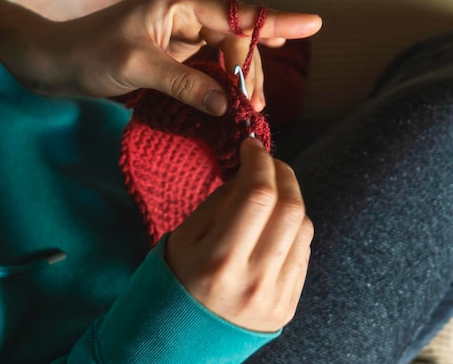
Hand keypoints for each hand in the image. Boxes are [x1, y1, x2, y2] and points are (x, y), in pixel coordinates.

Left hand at [0, 0, 321, 114]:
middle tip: (256, 106)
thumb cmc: (88, 53)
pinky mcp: (170, 53)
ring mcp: (177, 33)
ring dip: (239, 76)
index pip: (236, 14)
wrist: (55, 62)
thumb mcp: (137, 66)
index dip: (274, 23)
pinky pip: (205, 64)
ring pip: (223, 52)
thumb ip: (184, 84)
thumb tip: (225, 103)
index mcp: (178, 2)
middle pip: (234, 36)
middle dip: (250, 68)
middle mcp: (183, 12)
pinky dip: (220, 80)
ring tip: (251, 106)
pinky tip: (234, 94)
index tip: (312, 24)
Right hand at [165, 138, 313, 331]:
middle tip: (268, 161)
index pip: (256, 195)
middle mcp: (253, 281)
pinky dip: (293, 226)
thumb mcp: (184, 236)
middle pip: (289, 208)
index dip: (259, 161)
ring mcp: (275, 296)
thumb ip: (220, 202)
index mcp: (218, 261)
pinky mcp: (288, 305)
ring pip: (303, 227)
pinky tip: (275, 222)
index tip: (252, 146)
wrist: (185, 336)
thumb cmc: (178, 278)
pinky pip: (303, 252)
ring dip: (291, 198)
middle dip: (282, 173)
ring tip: (270, 191)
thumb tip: (250, 171)